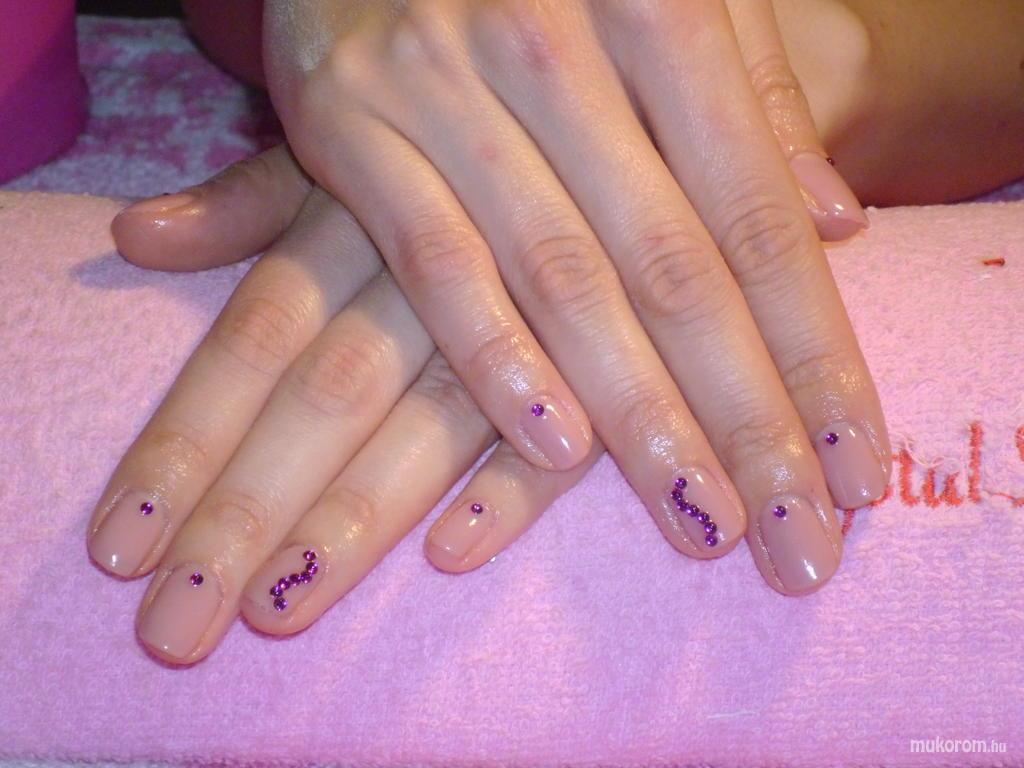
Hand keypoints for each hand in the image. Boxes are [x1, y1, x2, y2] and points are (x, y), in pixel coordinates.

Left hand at [92, 149, 600, 664]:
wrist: (605, 105)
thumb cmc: (458, 136)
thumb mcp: (351, 145)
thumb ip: (248, 198)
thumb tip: (134, 234)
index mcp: (351, 214)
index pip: (252, 341)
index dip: (185, 442)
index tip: (122, 545)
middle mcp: (420, 271)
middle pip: (323, 398)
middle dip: (246, 511)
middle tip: (177, 628)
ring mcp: (519, 312)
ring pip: (426, 422)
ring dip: (353, 519)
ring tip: (277, 609)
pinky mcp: (603, 350)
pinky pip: (560, 426)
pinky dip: (508, 484)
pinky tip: (451, 551)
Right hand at [264, 3, 887, 568]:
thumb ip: (756, 95)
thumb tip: (834, 221)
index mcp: (660, 1)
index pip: (755, 211)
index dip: (813, 349)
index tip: (855, 465)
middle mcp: (556, 39)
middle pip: (673, 266)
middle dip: (745, 416)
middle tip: (797, 534)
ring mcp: (441, 83)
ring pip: (563, 280)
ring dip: (640, 415)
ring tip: (705, 521)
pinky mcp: (343, 123)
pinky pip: (433, 262)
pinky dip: (494, 358)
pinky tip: (557, 450)